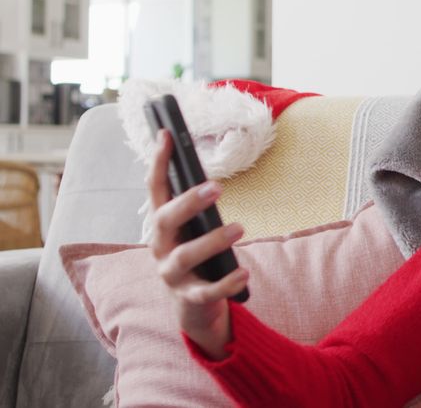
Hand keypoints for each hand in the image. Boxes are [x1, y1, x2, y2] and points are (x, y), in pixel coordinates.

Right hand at [145, 129, 247, 359]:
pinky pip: (206, 291)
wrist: (193, 307)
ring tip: (240, 228)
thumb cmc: (197, 258)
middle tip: (217, 187)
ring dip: (212, 241)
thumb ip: (196, 209)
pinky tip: (244, 273)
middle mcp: (160, 248)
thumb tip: (208, 178)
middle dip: (188, 202)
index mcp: (162, 227)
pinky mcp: (189, 297)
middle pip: (164, 221)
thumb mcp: (194, 231)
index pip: (155, 190)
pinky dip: (225, 282)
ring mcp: (171, 274)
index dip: (159, 163)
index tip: (167, 134)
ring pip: (184, 256)